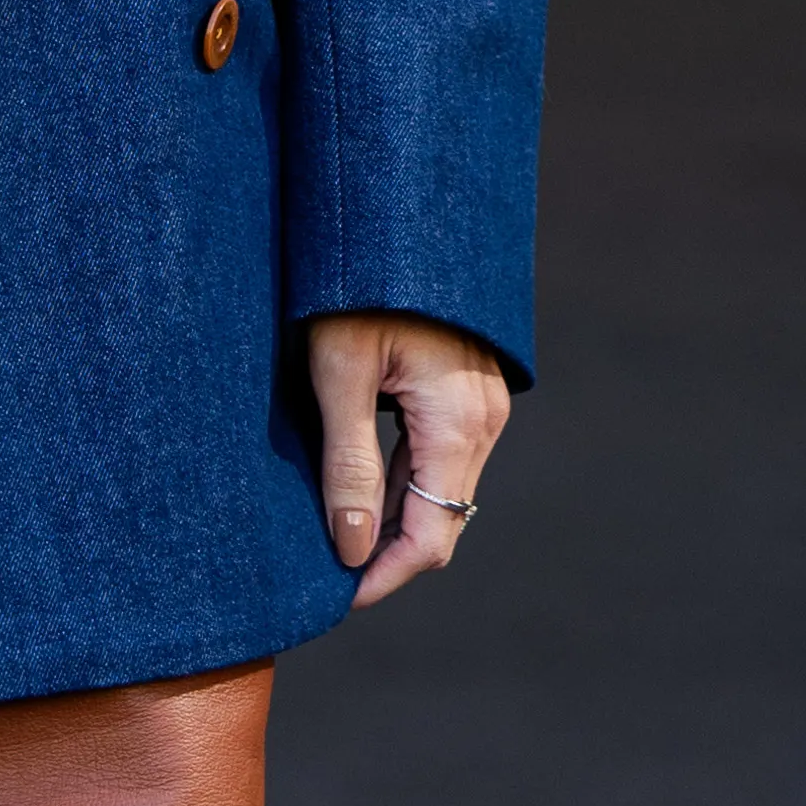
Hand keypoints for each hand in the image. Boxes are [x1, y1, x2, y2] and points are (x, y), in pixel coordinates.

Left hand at [304, 310, 508, 608]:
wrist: (396, 209)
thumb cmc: (357, 284)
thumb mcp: (337, 372)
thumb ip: (347, 464)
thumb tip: (350, 549)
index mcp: (457, 423)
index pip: (432, 537)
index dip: (384, 577)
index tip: (334, 596)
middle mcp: (483, 420)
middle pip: (441, 519)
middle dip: (385, 554)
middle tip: (321, 571)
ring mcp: (482, 403)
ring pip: (440, 489)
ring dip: (391, 518)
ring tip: (329, 532)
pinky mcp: (469, 388)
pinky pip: (439, 455)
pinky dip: (402, 482)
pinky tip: (356, 484)